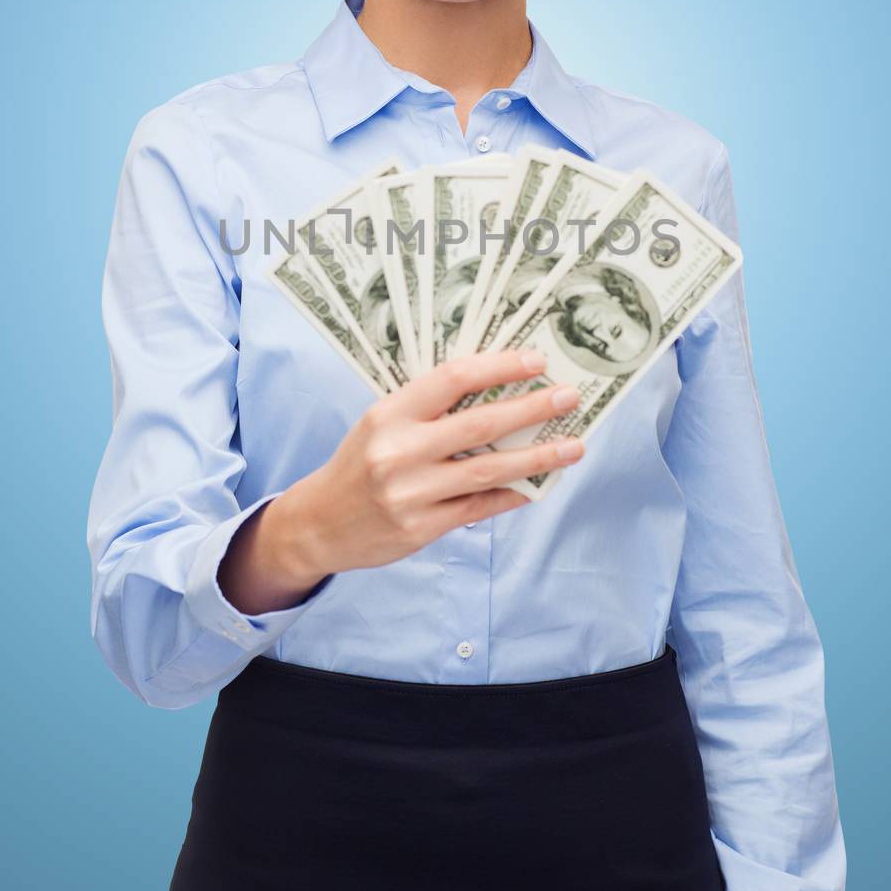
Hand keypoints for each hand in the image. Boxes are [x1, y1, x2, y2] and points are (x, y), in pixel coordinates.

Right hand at [259, 347, 585, 585]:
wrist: (318, 524)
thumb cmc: (360, 463)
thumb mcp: (382, 423)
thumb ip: (430, 409)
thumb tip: (500, 392)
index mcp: (390, 413)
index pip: (453, 378)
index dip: (499, 367)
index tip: (536, 362)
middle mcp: (399, 450)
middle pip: (480, 424)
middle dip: (532, 408)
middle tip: (569, 397)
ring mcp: (411, 493)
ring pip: (489, 471)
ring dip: (537, 457)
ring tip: (572, 446)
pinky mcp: (421, 528)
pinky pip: (480, 507)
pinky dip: (513, 494)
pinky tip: (538, 485)